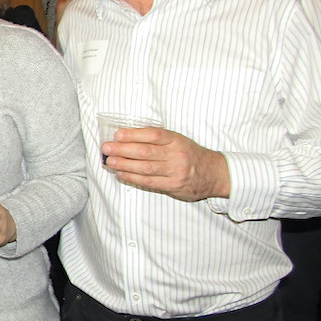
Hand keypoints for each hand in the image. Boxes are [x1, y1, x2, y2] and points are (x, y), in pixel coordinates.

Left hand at [102, 127, 230, 201]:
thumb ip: (158, 139)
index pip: (153, 135)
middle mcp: (176, 155)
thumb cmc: (190, 154)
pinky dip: (132, 177)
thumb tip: (128, 136)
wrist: (213, 173)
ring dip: (124, 164)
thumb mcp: (178, 140)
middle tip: (106, 148)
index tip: (118, 134)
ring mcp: (175, 171)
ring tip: (110, 161)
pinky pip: (149, 182)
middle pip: (146, 152)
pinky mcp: (173, 186)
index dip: (134, 134)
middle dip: (123, 149)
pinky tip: (121, 173)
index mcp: (176, 140)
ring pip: (145, 168)